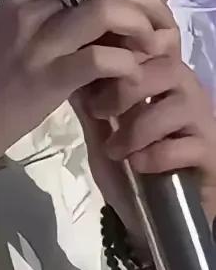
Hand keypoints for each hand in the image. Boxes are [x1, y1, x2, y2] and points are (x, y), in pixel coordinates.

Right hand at [0, 0, 174, 196]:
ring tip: (152, 53)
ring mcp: (35, 42)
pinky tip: (130, 83)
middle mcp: (28, 10)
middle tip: (165, 27)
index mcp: (20, 0)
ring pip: (106, 11)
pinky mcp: (43, 78)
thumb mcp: (5, 45)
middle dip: (147, 1)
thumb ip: (42, 32)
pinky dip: (127, 68)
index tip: (155, 2)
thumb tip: (89, 34)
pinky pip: (100, 59)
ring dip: (142, 28)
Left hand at [71, 22, 215, 245]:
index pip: (150, 48)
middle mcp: (186, 95)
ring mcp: (203, 124)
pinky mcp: (211, 155)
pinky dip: (156, 155)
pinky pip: (189, 144)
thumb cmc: (128, 171)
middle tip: (101, 111)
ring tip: (116, 149)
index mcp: (160, 82)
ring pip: (179, 105)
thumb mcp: (100, 134)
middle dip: (128, 87)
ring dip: (139, 127)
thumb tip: (69, 67)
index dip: (122, 54)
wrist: (153, 221)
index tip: (91, 75)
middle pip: (167, 68)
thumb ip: (90, 104)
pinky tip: (138, 166)